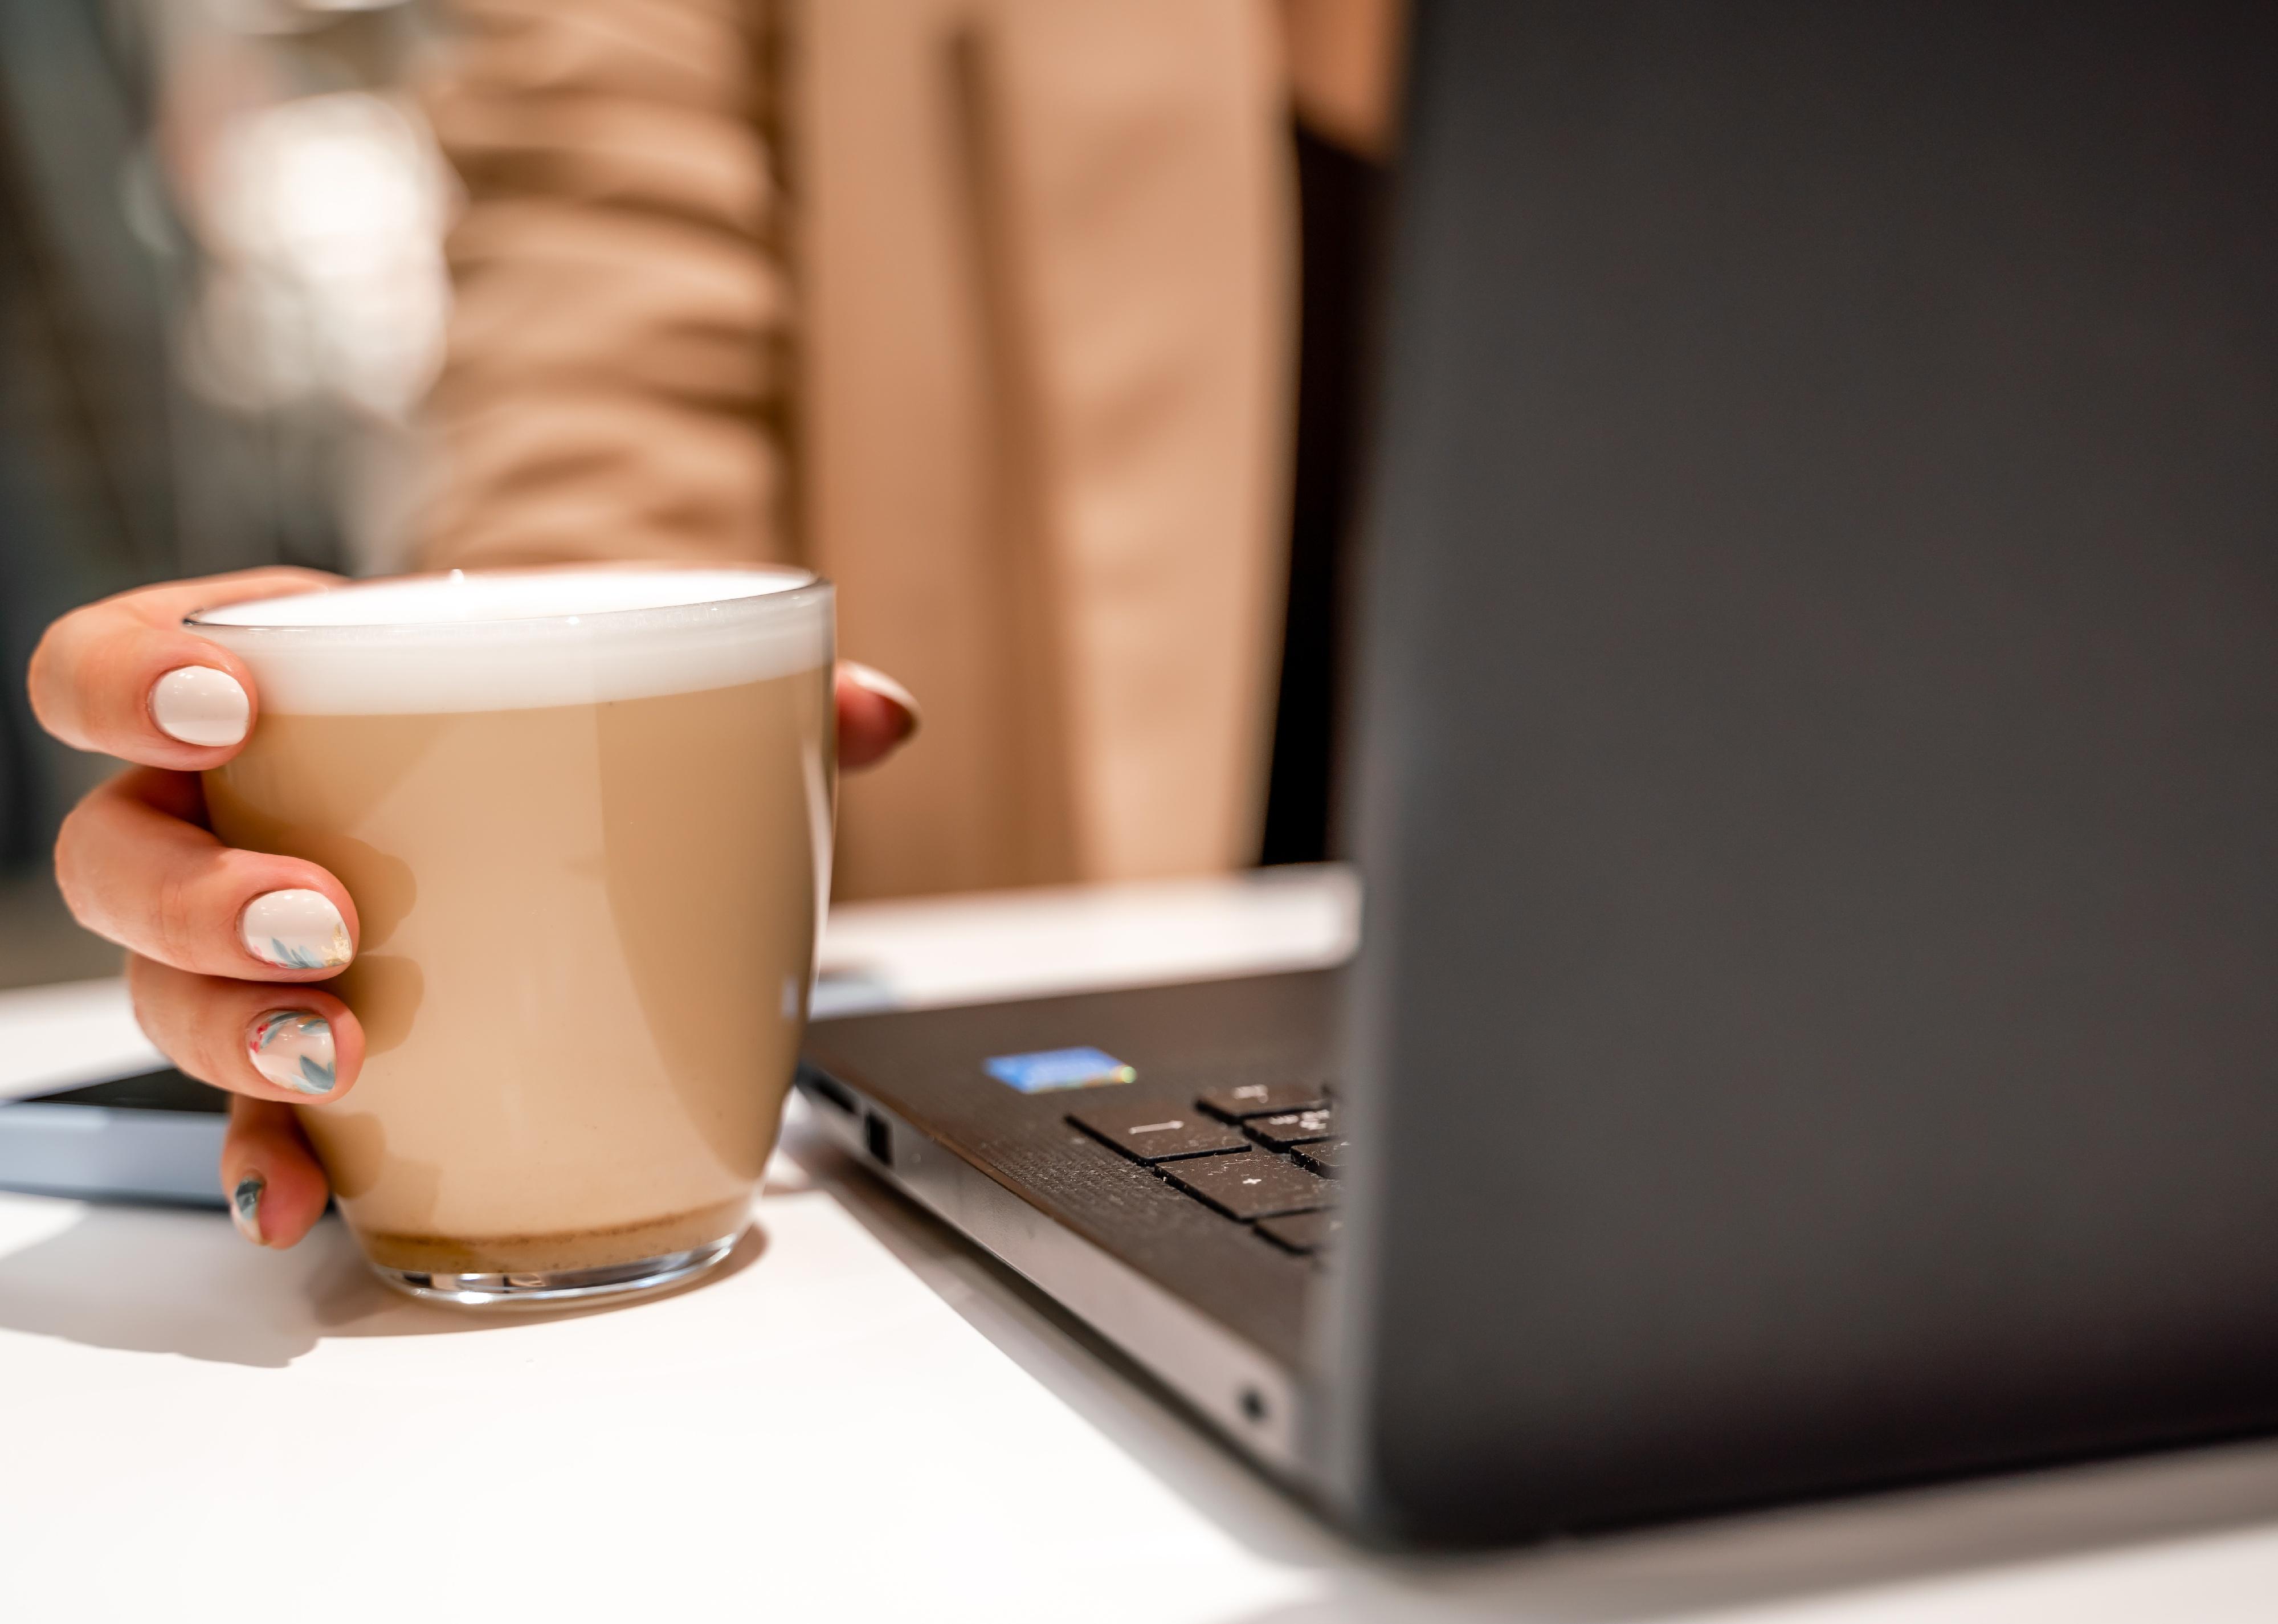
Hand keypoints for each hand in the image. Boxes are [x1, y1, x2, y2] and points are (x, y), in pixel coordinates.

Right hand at [27, 570, 919, 1247]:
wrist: (562, 823)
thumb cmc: (555, 736)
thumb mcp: (630, 688)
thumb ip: (757, 693)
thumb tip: (883, 711)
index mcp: (286, 691)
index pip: (123, 660)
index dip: (133, 679)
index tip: (229, 709)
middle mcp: (231, 820)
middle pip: (119, 852)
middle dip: (192, 895)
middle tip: (323, 921)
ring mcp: (245, 953)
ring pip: (161, 994)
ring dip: (228, 1032)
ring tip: (341, 1048)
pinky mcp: (293, 1063)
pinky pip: (242, 1117)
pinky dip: (264, 1157)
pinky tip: (300, 1193)